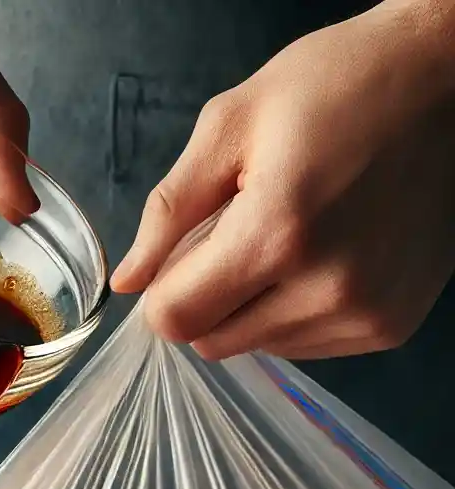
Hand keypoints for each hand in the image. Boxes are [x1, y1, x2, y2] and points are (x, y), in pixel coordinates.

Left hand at [112, 0, 454, 360]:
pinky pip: (304, 346)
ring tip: (286, 239)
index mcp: (276, 236)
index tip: (180, 257)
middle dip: (205, 299)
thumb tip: (127, 283)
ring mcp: (364, 314)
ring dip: (250, 308)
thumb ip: (167, 212)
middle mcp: (324, 291)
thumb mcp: (231, 126)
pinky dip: (293, 314)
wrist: (450, 80)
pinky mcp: (390, 324)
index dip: (163, 293)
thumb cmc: (335, 86)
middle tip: (234, 237)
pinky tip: (319, 259)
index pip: (176, 321)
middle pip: (211, 342)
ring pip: (257, 347)